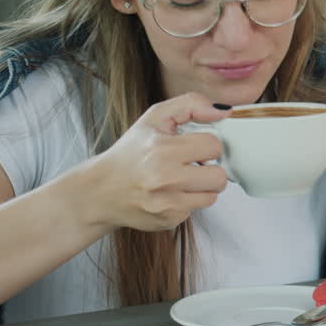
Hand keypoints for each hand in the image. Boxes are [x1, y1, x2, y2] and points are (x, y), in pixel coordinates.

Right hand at [79, 93, 231, 231]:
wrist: (101, 191)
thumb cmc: (130, 153)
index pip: (214, 146)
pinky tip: (170, 194)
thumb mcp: (154, 118)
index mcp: (162, 150)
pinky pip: (196, 210)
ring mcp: (167, 204)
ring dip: (201, 187)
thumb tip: (224, 111)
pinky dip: (187, 202)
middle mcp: (164, 179)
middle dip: (210, 169)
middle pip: (220, 177)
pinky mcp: (168, 220)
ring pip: (212, 196)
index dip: (207, 145)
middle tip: (192, 165)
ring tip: (181, 179)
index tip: (194, 147)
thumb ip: (191, 104)